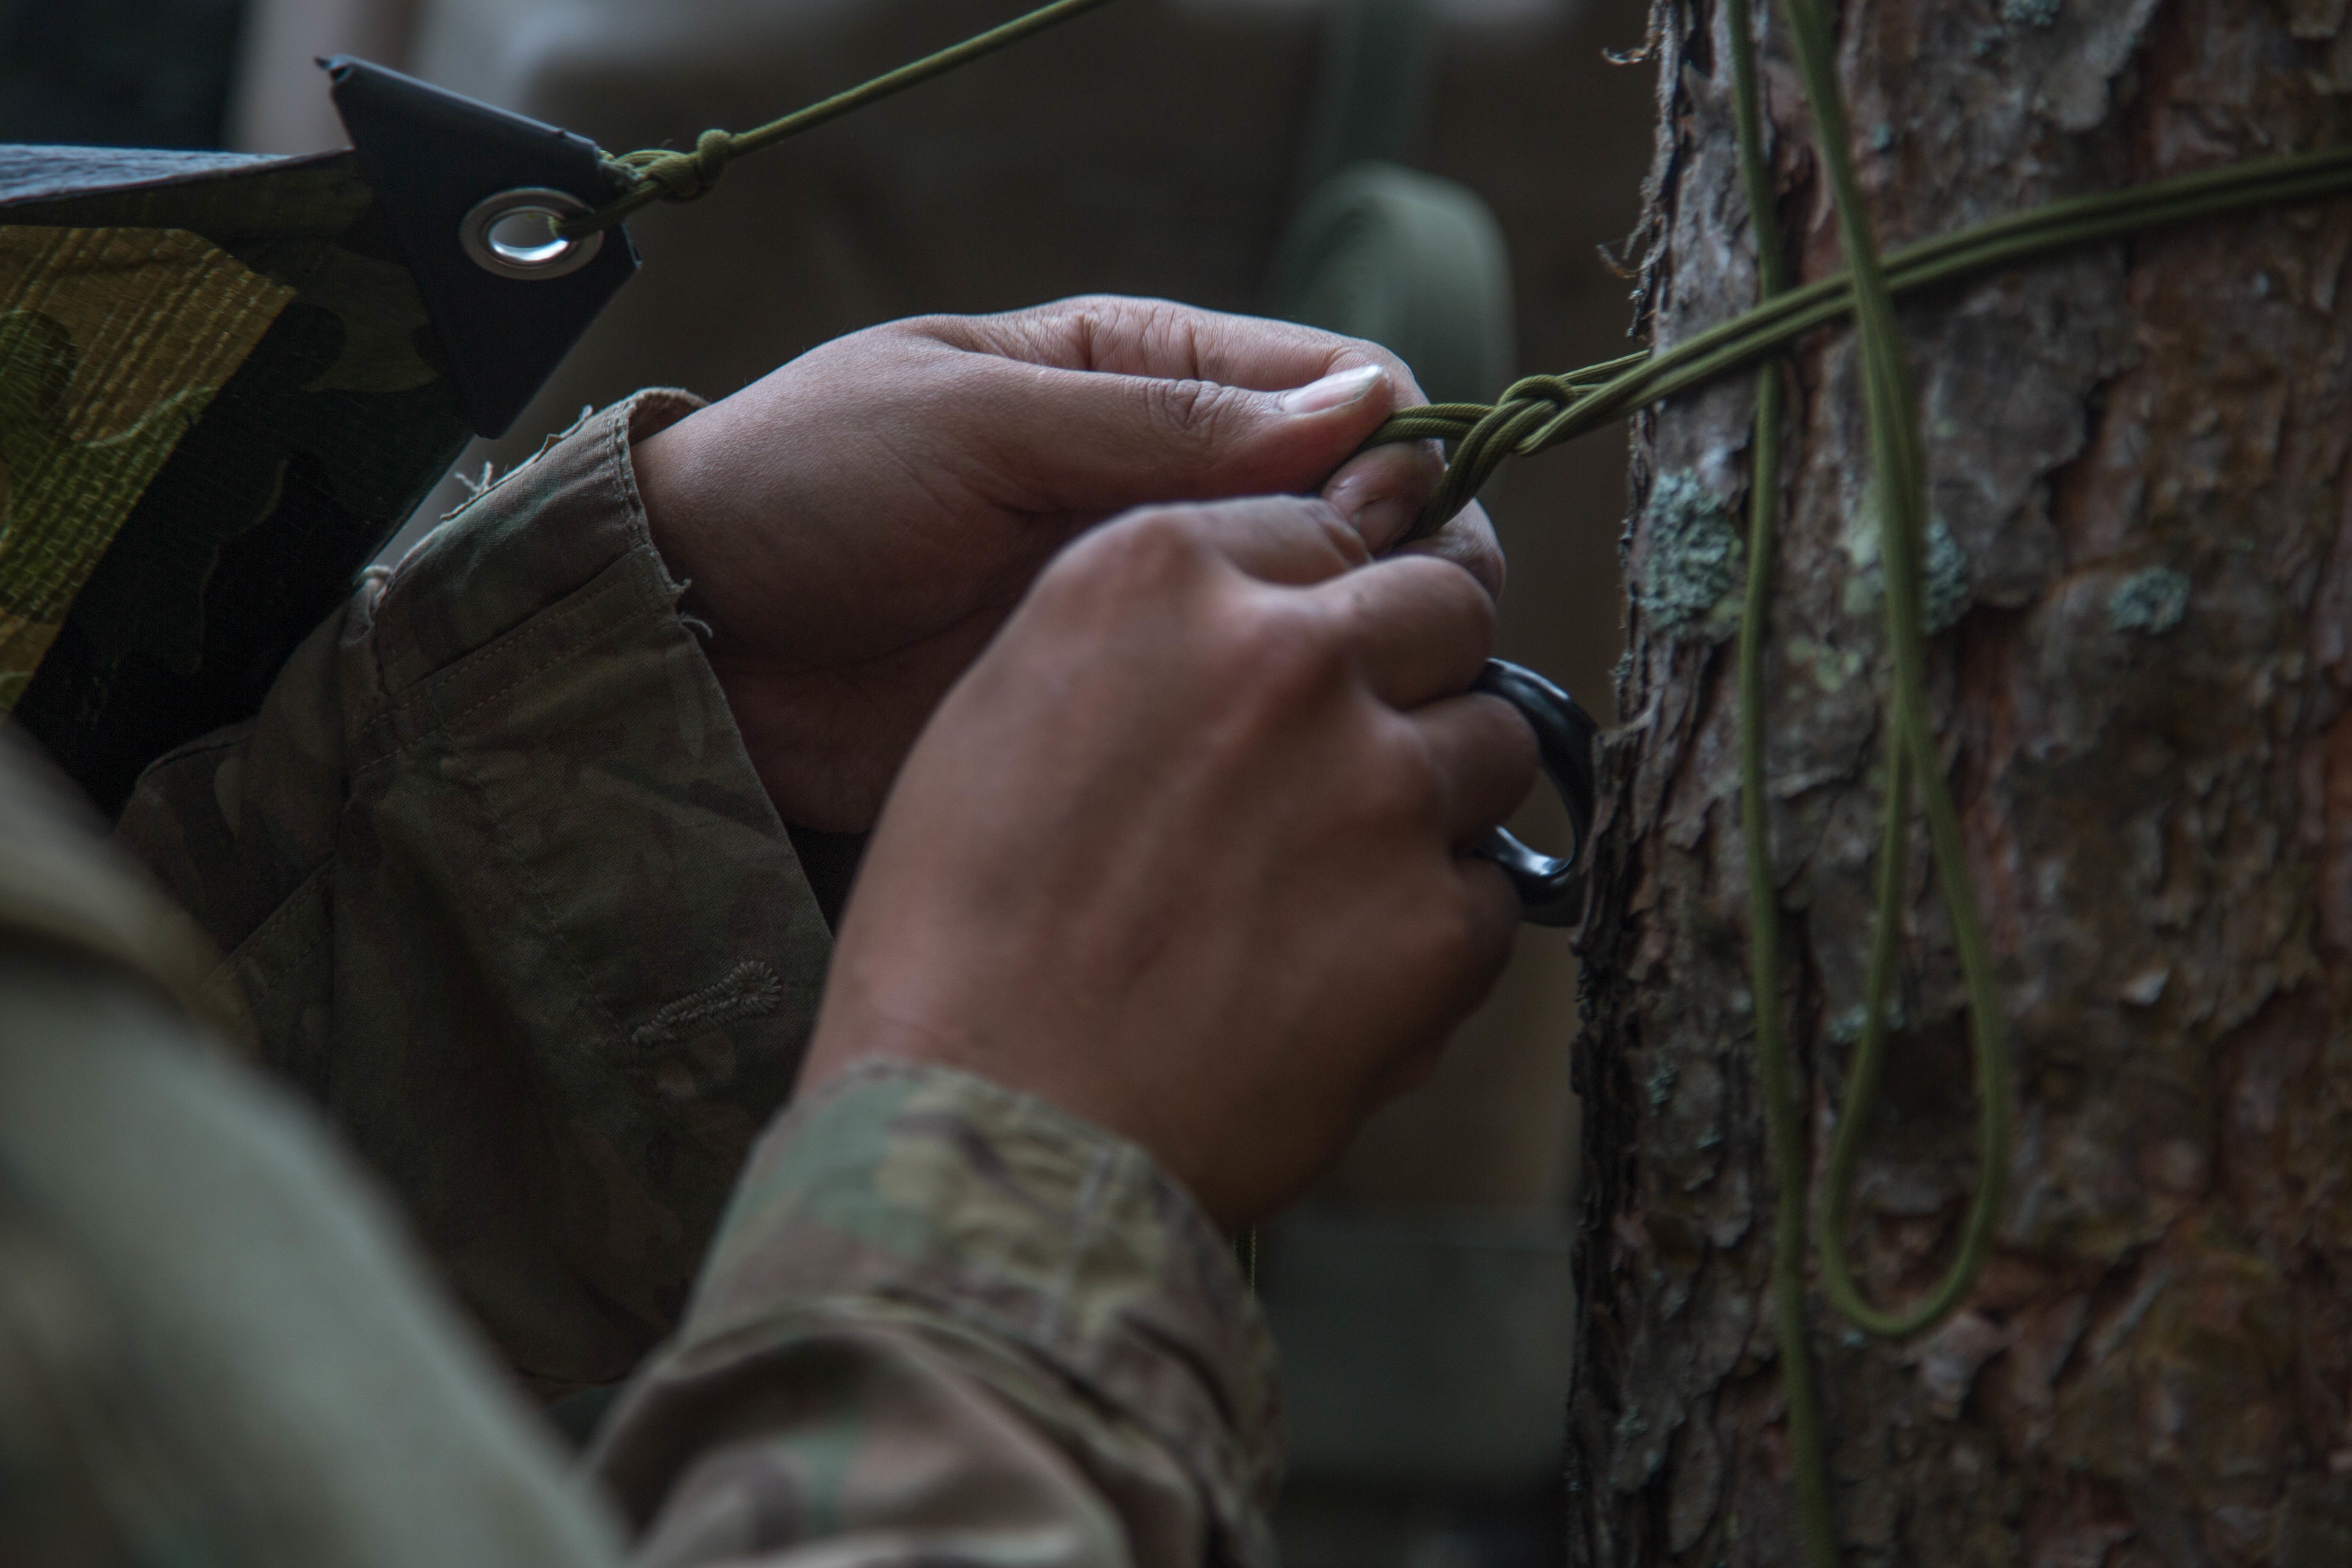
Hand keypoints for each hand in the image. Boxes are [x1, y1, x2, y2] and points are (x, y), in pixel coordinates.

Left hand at [632, 296, 1498, 829]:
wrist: (690, 635)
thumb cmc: (806, 484)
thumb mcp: (972, 420)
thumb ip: (1156, 424)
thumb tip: (1359, 409)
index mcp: (1144, 383)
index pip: (1334, 390)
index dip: (1399, 447)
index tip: (1407, 518)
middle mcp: (1173, 495)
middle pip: (1356, 515)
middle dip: (1407, 563)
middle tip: (1405, 632)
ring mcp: (1158, 611)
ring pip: (1318, 627)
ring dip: (1363, 659)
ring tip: (1371, 710)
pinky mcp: (1127, 712)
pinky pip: (1243, 719)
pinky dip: (1295, 741)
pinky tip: (1311, 772)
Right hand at [797, 495, 1535, 1226]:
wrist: (987, 1129)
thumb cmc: (959, 936)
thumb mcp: (1007, 714)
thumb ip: (1149, 636)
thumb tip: (1265, 617)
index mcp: (1156, 577)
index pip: (1325, 528)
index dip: (1327, 602)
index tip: (1312, 660)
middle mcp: (1285, 653)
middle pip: (1443, 607)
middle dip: (1415, 671)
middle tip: (1348, 762)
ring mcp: (1377, 786)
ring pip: (1493, 742)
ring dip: (1435, 799)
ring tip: (1331, 887)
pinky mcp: (1435, 922)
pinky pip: (1492, 893)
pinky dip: (1437, 931)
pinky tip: (1336, 980)